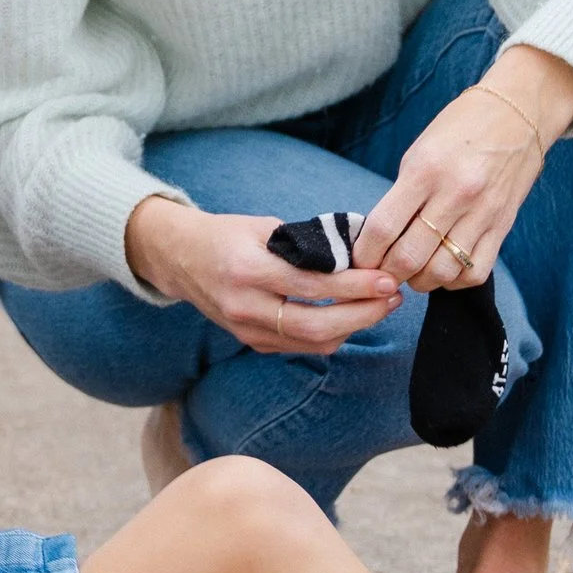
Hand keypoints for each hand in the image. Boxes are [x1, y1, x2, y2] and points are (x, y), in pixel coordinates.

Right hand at [125, 198, 402, 358]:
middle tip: (393, 298)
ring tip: (379, 305)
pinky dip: (330, 333)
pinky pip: (300, 345)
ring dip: (353, 327)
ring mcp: (246, 329)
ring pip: (312, 343)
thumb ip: (307, 243)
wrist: (179, 257)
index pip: (313, 285)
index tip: (387, 279)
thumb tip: (360, 254)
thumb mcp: (265, 226)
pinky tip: (350, 315)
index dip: (355, 286)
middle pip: (316, 326)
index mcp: (248, 269)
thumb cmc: (227, 234)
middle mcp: (245, 305)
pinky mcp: (251, 342)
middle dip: (363, 315)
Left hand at [355, 45, 572, 294]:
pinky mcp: (503, 226)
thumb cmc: (460, 128)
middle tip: (382, 271)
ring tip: (412, 272)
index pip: (383, 228)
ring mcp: (482, 213)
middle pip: (409, 257)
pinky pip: (474, 272)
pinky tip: (444, 268)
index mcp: (425, 170)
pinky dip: (453, 280)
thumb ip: (400, 195)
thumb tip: (379, 239)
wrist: (518, 113)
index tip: (360, 259)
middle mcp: (455, 194)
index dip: (364, 254)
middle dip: (388, 273)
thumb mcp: (419, 152)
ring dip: (419, 281)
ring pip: (441, 272)